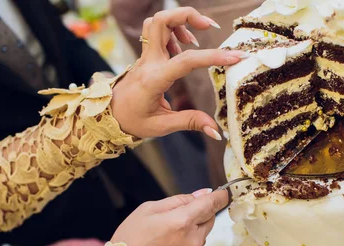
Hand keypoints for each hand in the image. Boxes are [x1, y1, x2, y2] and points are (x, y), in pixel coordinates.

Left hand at [111, 7, 247, 140]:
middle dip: (187, 15)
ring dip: (179, 21)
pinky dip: (173, 31)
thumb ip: (190, 122)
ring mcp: (145, 56)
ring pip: (156, 22)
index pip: (186, 61)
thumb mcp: (162, 127)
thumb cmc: (133, 121)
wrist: (108, 116)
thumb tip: (216, 131)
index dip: (213, 56)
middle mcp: (148, 62)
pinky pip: (156, 32)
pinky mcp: (145, 56)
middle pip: (161, 21)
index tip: (235, 57)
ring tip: (196, 38)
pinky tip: (183, 47)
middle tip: (209, 27)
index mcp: (154, 80)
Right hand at [111, 189, 228, 245]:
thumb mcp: (149, 210)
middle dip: (199, 213)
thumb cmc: (132, 239)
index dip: (219, 197)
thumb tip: (203, 194)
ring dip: (193, 230)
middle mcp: (194, 239)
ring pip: (203, 233)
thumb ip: (179, 200)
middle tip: (176, 217)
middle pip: (209, 218)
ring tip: (167, 236)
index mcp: (183, 221)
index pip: (211, 204)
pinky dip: (188, 244)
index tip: (222, 193)